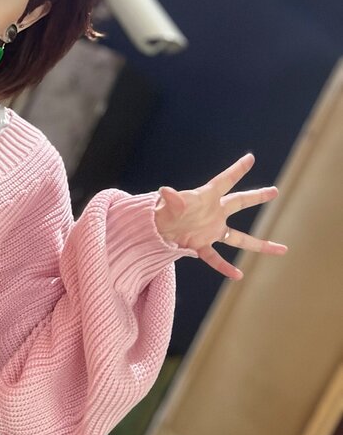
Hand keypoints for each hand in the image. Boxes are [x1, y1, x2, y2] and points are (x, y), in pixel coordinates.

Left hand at [153, 152, 288, 279]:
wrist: (153, 229)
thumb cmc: (161, 212)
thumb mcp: (168, 205)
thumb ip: (171, 200)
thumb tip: (165, 191)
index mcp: (206, 197)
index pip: (225, 181)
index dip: (237, 170)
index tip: (250, 158)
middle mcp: (213, 213)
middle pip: (239, 202)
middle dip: (257, 196)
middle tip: (274, 191)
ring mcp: (210, 230)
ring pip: (239, 238)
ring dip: (260, 244)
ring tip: (282, 249)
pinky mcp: (202, 245)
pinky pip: (215, 258)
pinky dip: (224, 267)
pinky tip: (238, 275)